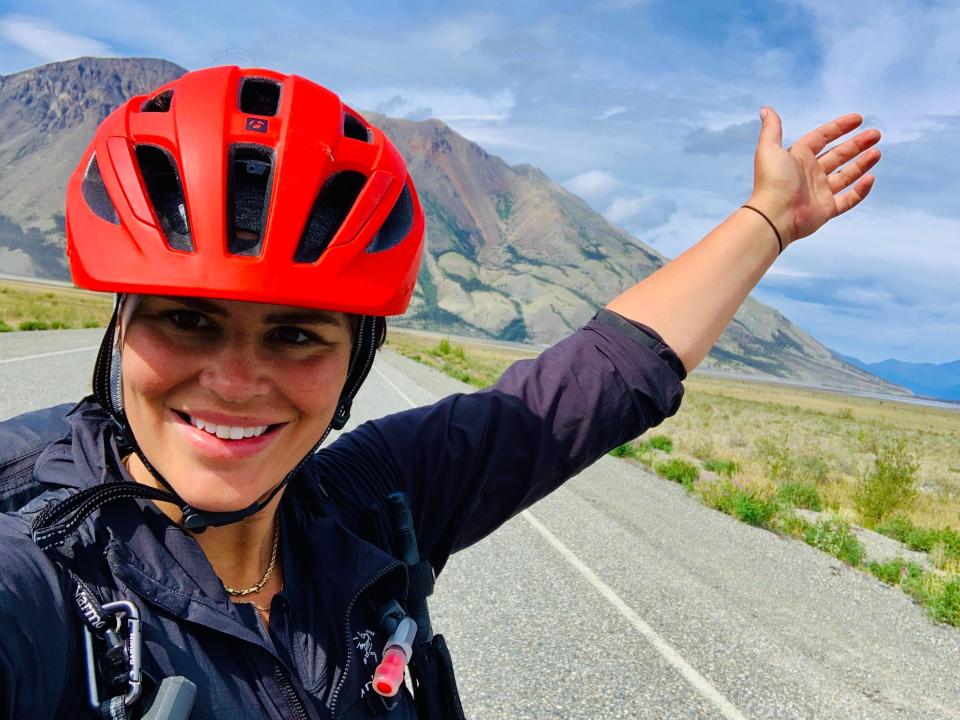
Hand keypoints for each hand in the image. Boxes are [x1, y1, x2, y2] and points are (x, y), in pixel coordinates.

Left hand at [748, 108, 880, 247]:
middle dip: (857, 144)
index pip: (822, 138)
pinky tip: (871, 178)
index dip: (839, 127)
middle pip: (838, 155)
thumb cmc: (772, 181)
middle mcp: (809, 174)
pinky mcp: (826, 210)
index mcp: (798, 157)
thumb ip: (772, 129)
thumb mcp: (769, 149)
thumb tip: (765, 109)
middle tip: (876, 134)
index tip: (858, 119)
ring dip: (862, 163)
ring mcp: (819, 192)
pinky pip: (848, 199)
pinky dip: (860, 190)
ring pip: (846, 175)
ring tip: (877, 152)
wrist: (774, 215)